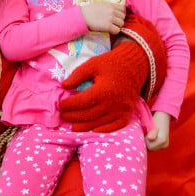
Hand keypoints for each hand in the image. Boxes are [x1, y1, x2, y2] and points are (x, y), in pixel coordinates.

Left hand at [58, 11, 166, 132]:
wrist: (134, 66)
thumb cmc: (111, 64)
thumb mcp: (92, 64)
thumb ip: (77, 75)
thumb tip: (64, 86)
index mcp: (103, 90)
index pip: (82, 102)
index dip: (69, 105)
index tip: (60, 105)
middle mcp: (113, 103)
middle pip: (89, 115)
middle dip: (73, 117)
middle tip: (63, 116)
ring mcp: (121, 110)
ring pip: (99, 123)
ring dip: (84, 126)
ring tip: (73, 127)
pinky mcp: (127, 114)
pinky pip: (115, 126)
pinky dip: (104, 130)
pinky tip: (94, 131)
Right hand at [81, 0, 125, 33]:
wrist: (82, 16)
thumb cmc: (89, 10)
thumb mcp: (101, 4)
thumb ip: (109, 6)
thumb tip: (114, 10)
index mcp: (111, 5)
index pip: (123, 9)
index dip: (120, 13)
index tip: (117, 16)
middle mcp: (112, 11)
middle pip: (123, 17)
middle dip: (119, 20)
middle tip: (113, 23)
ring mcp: (111, 18)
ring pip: (121, 24)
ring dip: (117, 26)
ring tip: (111, 26)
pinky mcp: (108, 26)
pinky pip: (117, 30)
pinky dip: (114, 31)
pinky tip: (109, 30)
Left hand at [146, 111, 170, 150]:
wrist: (163, 118)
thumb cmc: (156, 121)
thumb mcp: (153, 126)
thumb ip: (152, 133)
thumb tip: (150, 138)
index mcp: (162, 140)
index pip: (150, 147)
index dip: (145, 141)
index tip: (146, 134)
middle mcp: (165, 145)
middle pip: (151, 149)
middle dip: (147, 143)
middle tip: (146, 135)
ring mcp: (165, 146)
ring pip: (152, 149)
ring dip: (148, 143)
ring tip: (148, 136)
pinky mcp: (164, 146)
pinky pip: (155, 147)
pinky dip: (151, 143)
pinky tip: (151, 138)